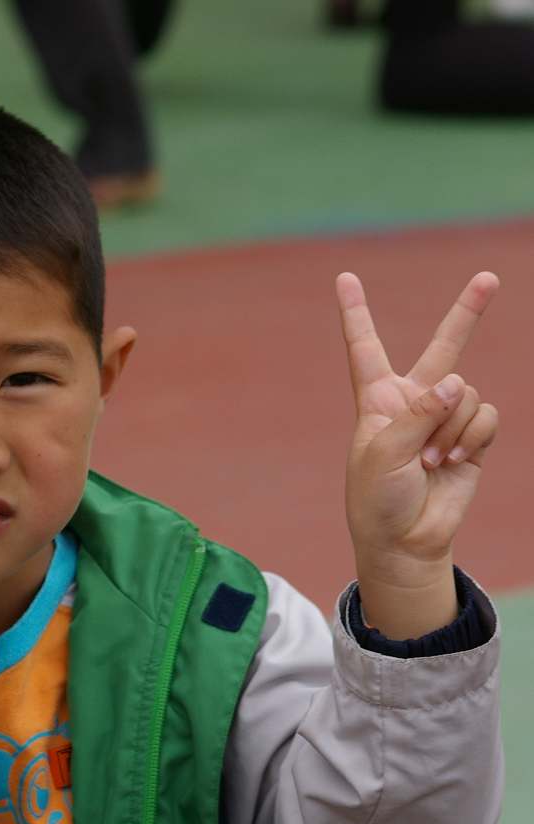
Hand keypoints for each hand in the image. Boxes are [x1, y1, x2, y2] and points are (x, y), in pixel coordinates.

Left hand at [338, 271, 499, 638]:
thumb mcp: (384, 453)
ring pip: (467, 395)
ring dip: (451, 428)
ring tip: (431, 459)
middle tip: (489, 277)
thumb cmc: (378, 497)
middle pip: (443, 347)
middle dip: (467, 312)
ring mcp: (445, 417)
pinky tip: (451, 460)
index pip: (365, 347)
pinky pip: (485, 417)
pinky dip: (470, 438)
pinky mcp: (472, 437)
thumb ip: (418, 414)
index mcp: (377, 399)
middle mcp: (413, 401)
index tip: (343, 277)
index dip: (355, 313)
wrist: (405, 538)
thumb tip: (458, 383)